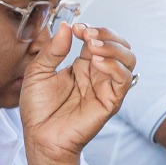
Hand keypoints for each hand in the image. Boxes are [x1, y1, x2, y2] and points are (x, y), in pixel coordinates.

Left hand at [18, 23, 133, 164]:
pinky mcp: (110, 102)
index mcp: (83, 66)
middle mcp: (98, 74)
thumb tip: (67, 27)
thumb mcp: (38, 72)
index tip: (77, 28)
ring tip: (93, 45)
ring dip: (114, 47)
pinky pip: (123, 80)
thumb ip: (53, 50)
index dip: (93, 30)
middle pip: (120, 46)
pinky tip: (96, 62)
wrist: (40, 137)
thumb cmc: (38, 109)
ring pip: (128, 60)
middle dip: (107, 34)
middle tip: (87, 34)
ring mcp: (106, 88)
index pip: (100, 40)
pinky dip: (114, 66)